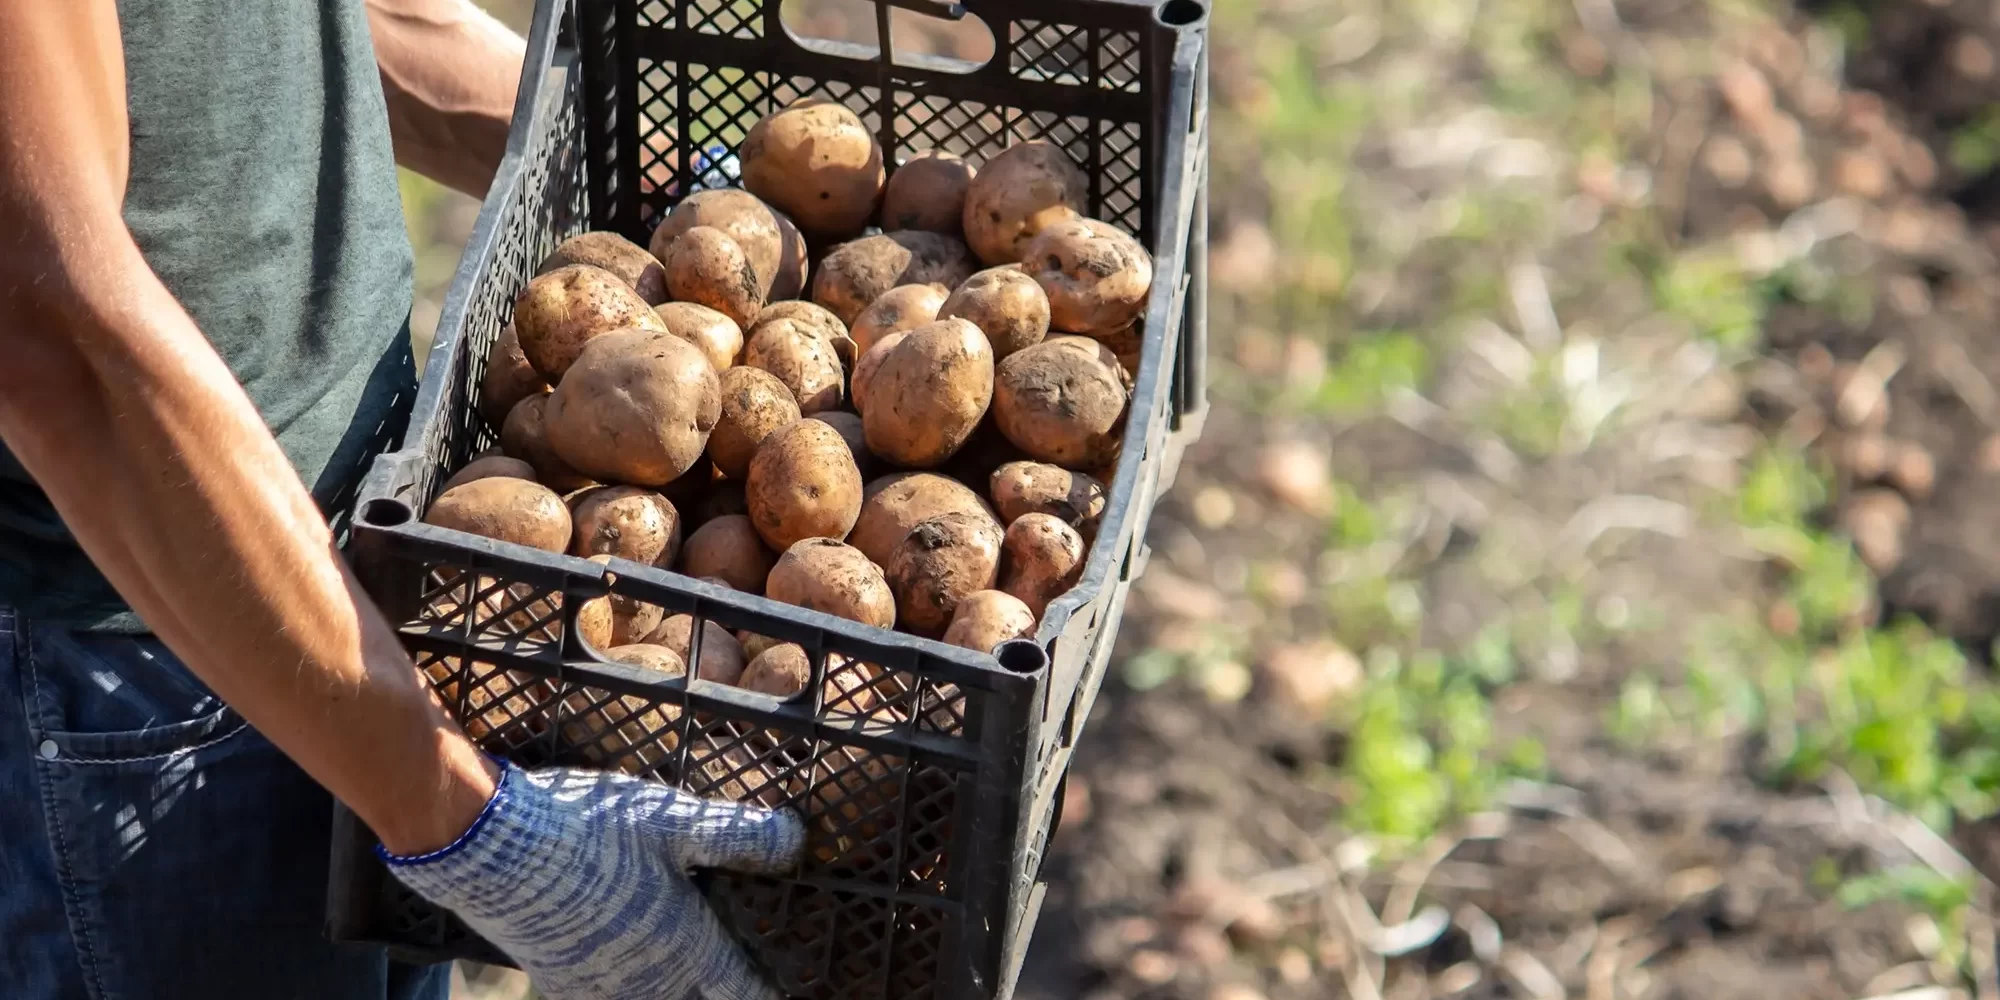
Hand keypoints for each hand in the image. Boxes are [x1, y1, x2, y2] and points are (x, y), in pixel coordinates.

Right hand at [383, 762, 804, 999]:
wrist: (495, 852)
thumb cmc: (592, 834)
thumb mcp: (677, 823)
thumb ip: (741, 836)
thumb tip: (797, 841)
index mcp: (688, 951)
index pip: (741, 992)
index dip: (765, 992)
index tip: (778, 990)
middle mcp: (647, 983)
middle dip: (713, 992)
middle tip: (725, 977)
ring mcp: (597, 988)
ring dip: (668, 990)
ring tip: (675, 972)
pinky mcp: (553, 979)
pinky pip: (598, 997)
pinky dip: (617, 989)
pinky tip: (618, 971)